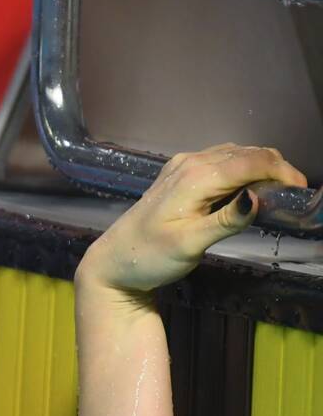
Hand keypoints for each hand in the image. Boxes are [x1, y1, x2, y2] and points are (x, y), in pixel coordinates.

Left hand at [79, 144, 306, 292]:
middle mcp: (190, 162)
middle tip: (293, 196)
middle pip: (247, 153)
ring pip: (235, 155)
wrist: (113, 262)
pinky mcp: (180, 173)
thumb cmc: (149, 257)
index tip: (302, 192)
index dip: (283, 172)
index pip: (252, 161)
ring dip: (261, 168)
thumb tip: (258, 198)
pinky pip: (221, 161)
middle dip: (276, 169)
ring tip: (277, 194)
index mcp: (195, 176)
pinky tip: (248, 190)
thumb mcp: (189, 245)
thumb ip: (226, 221)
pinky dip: (242, 169)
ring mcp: (183, 165)